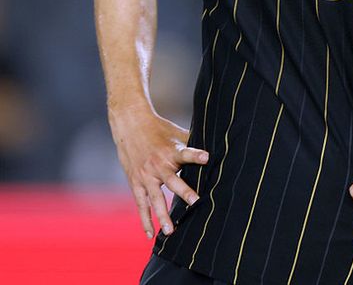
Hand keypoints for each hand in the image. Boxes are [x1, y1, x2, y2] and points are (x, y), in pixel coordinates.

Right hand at [109, 107, 208, 238]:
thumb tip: (214, 148)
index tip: (207, 158)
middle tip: (195, 203)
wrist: (130, 126)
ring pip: (155, 198)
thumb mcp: (176, 132)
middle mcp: (158, 165)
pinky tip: (150, 234)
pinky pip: (141, 204)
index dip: (196, 155)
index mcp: (171, 150)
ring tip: (171, 231)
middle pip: (172, 181)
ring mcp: (146, 176)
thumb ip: (192, 143)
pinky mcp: (136, 183)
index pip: (186, 153)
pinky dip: (145, 219)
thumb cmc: (158, 129)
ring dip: (162, 215)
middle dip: (184, 192)